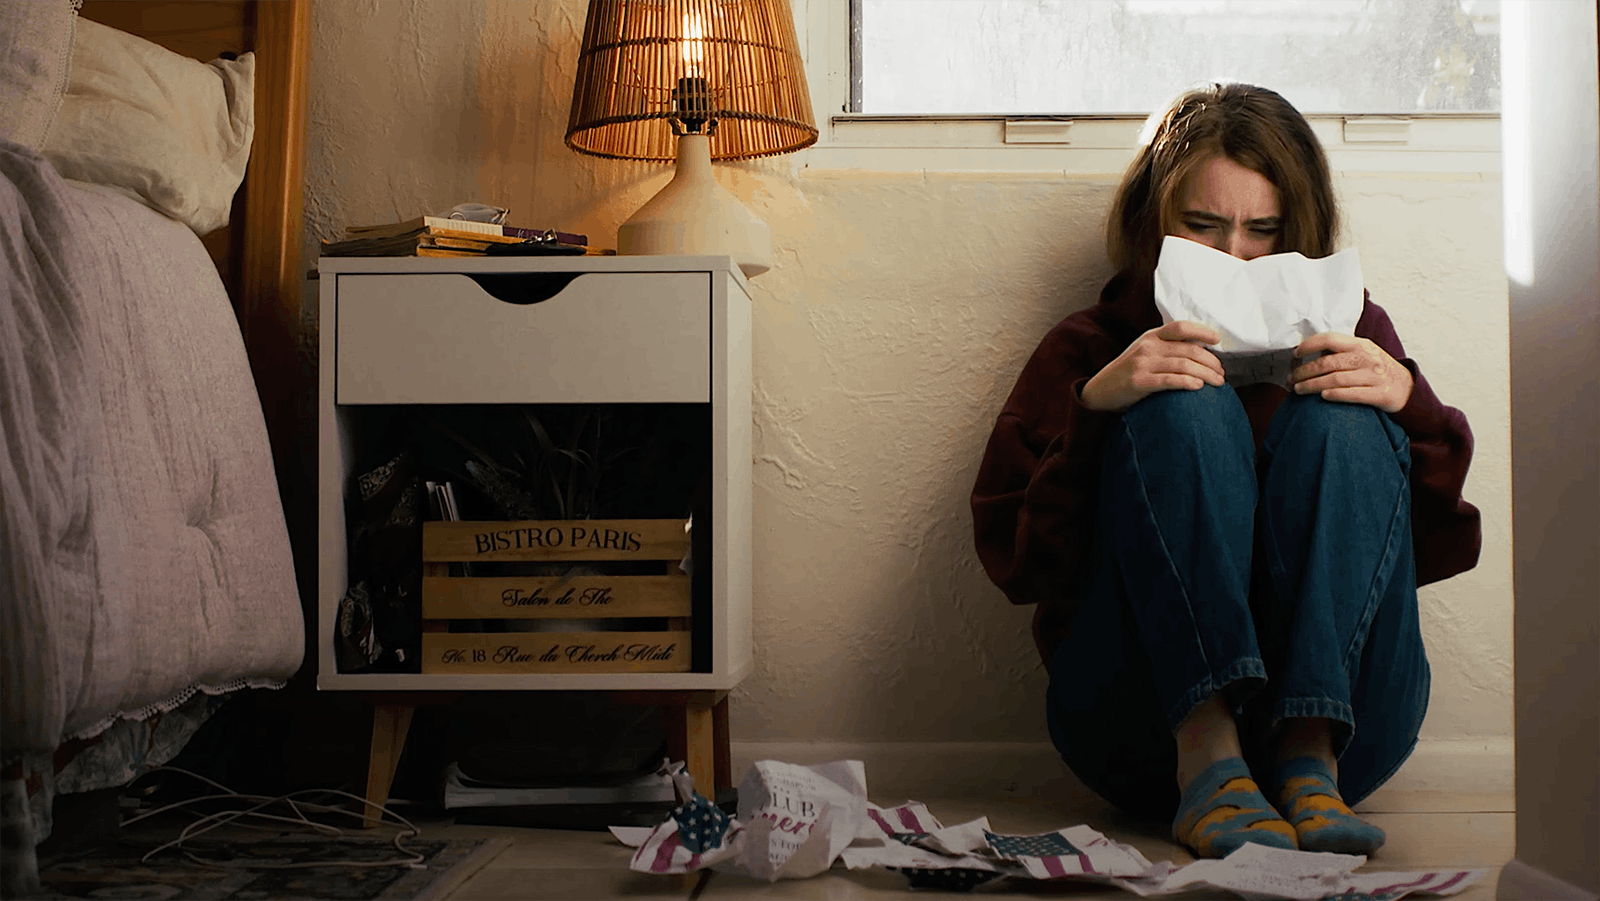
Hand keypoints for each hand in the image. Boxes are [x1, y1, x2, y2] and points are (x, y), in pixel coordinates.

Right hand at [1081, 320, 1225, 412]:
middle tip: (1221, 373)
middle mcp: (1147, 347)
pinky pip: (1170, 380)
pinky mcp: (1139, 382)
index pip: (1181, 327)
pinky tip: (1198, 387)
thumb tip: (1200, 349)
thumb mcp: (1144, 352)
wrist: (1100, 391)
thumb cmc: (1128, 372)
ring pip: (1184, 365)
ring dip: (1206, 374)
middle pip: (1189, 350)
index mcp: (1151, 336)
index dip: (1202, 331)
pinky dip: (1188, 383)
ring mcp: (1142, 364)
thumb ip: (1166, 347)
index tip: (1217, 341)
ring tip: (1217, 383)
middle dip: (1211, 362)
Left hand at [1291, 332, 1412, 412]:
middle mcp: (1367, 358)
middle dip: (1304, 371)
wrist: (1408, 388)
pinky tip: (1322, 397)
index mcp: (1360, 345)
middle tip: (1290, 378)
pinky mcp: (1380, 394)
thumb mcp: (1364, 353)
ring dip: (1312, 385)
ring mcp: (1375, 376)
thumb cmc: (1377, 370)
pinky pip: (1353, 394)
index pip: (1330, 339)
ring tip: (1298, 390)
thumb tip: (1307, 352)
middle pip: (1328, 363)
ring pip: (1336, 379)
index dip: (1309, 345)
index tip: (1294, 354)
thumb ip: (1341, 352)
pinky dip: (1335, 395)